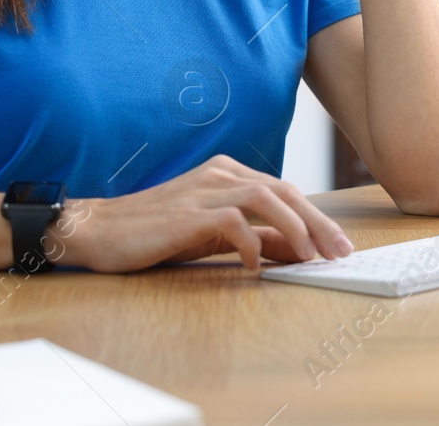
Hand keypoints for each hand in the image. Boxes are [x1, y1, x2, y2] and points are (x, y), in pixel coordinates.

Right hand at [59, 155, 355, 272]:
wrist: (98, 230)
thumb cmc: (155, 232)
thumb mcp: (213, 233)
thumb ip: (254, 235)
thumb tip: (296, 249)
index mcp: (227, 173)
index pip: (285, 190)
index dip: (316, 217)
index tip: (338, 245)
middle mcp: (219, 174)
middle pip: (284, 190)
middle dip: (318, 222)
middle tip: (340, 252)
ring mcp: (203, 190)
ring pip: (266, 197)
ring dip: (295, 227)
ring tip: (311, 256)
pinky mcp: (187, 212)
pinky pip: (232, 221)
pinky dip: (251, 242)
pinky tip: (255, 264)